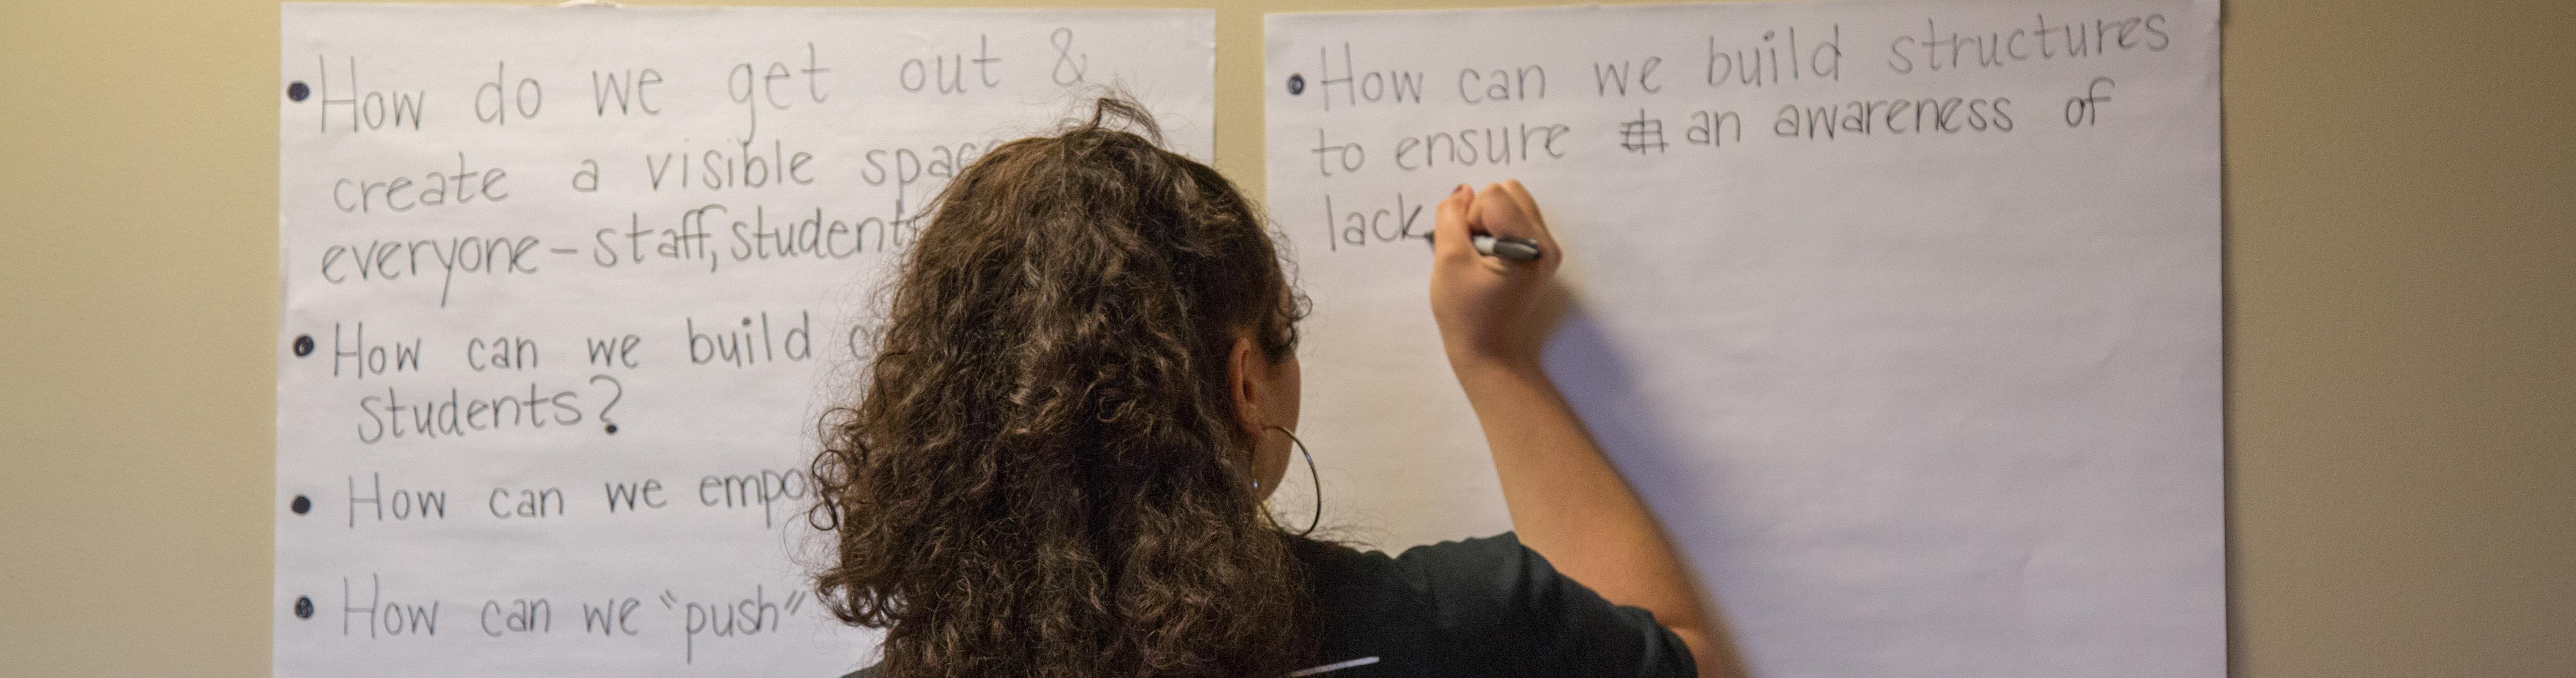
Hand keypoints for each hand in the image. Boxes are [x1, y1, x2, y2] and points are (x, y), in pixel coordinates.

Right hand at [1429, 180, 1560, 372]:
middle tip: (1474, 252)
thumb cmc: (1465, 313)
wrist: (1488, 352)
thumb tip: (1462, 191)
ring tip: (1481, 255)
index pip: (1494, 196)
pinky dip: (1497, 230)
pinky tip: (1489, 259)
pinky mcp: (1540, 254)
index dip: (1471, 218)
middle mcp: (1546, 243)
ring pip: (1513, 202)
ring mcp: (1547, 249)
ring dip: (1489, 221)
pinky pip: (1516, 219)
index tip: (1469, 251)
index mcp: (1530, 246)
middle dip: (1482, 214)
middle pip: (1509, 191)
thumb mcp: (1447, 261)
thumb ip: (1450, 218)